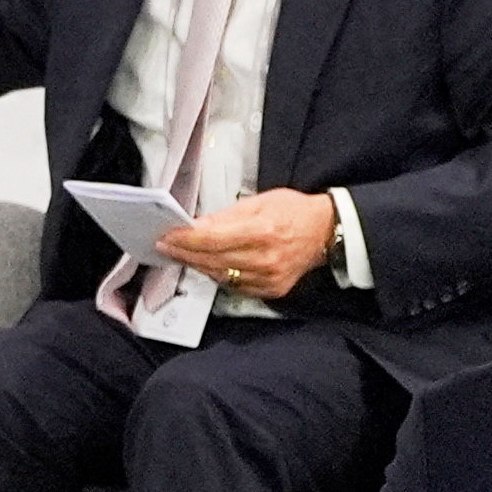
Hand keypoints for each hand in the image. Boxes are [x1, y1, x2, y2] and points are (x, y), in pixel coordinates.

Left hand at [156, 190, 338, 299]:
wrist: (326, 232)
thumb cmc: (294, 212)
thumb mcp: (259, 202)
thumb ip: (225, 216)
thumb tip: (194, 225)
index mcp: (263, 231)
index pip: (212, 239)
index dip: (185, 239)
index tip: (167, 235)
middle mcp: (267, 258)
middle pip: (212, 259)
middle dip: (184, 252)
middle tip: (165, 245)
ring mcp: (270, 277)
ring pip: (220, 275)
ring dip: (197, 264)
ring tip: (180, 254)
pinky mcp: (272, 289)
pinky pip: (234, 286)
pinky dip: (217, 274)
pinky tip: (206, 264)